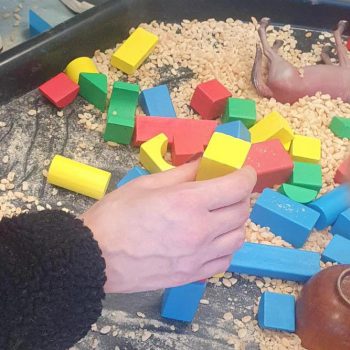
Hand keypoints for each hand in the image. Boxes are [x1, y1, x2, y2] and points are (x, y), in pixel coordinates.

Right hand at [80, 162, 256, 292]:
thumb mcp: (146, 184)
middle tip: (229, 190)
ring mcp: (198, 257)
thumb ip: (182, 173)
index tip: (245, 171)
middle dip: (241, 196)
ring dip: (236, 222)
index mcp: (187, 203)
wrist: (95, 258)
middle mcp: (200, 231)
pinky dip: (226, 245)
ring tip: (222, 214)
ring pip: (238, 238)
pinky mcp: (192, 275)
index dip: (246, 175)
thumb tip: (204, 163)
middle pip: (241, 212)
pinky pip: (225, 260)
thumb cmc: (115, 216)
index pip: (235, 187)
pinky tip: (214, 239)